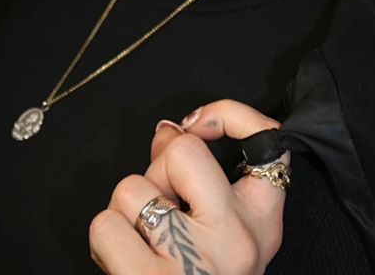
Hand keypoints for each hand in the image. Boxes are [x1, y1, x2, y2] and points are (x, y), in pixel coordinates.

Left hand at [89, 100, 287, 274]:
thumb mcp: (222, 235)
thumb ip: (197, 177)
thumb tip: (166, 131)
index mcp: (261, 224)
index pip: (269, 140)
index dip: (229, 114)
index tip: (198, 123)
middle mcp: (237, 243)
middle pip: (181, 152)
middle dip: (156, 172)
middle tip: (162, 210)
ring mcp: (194, 265)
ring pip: (132, 188)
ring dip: (125, 213)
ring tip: (144, 245)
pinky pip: (105, 224)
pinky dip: (106, 239)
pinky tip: (126, 264)